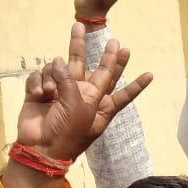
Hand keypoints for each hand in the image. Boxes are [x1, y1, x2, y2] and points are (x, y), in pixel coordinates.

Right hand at [15, 23, 152, 161]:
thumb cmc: (67, 132)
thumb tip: (57, 61)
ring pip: (60, 68)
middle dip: (105, 55)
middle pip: (96, 69)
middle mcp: (82, 94)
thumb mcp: (78, 107)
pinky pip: (39, 76)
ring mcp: (61, 91)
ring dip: (54, 75)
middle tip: (114, 39)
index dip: (135, 84)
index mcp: (99, 103)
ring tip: (49, 92)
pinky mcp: (40, 92)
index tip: (151, 75)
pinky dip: (37, 82)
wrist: (40, 148)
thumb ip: (70, 80)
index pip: (121, 91)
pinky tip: (38, 94)